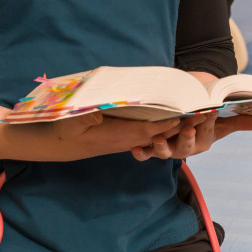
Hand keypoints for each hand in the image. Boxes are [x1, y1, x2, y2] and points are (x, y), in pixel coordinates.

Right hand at [16, 112, 183, 160]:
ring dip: (172, 124)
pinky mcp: (119, 137)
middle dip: (178, 125)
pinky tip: (169, 113)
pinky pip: (143, 131)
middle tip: (201, 111)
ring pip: (153, 133)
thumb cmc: (59, 130)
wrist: (49, 144)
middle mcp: (123, 141)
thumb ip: (90, 114)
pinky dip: (158, 123)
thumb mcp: (71, 122)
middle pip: (156, 133)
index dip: (168, 122)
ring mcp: (121, 140)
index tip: (187, 113)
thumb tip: (108, 107)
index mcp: (114, 137)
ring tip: (194, 111)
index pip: (148, 130)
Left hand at [130, 111, 251, 161]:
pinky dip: (140, 153)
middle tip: (188, 128)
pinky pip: (145, 154)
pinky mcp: (152, 148)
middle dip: (188, 137)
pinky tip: (134, 150)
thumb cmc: (202, 119)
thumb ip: (237, 121)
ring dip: (161, 147)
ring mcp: (169, 148)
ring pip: (165, 152)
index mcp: (204, 140)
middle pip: (188, 146)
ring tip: (157, 140)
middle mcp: (186, 147)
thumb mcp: (219, 120)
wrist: (182, 119)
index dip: (209, 122)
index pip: (208, 131)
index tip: (211, 110)